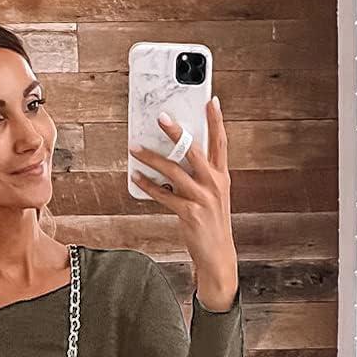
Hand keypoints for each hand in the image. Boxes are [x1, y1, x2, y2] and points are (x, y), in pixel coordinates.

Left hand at [128, 96, 238, 310]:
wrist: (218, 256)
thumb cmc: (213, 225)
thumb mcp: (214, 197)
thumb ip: (201, 177)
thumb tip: (177, 159)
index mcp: (222, 177)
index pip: (221, 142)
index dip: (216, 121)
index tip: (210, 100)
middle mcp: (214, 184)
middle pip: (194, 150)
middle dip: (176, 132)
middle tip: (161, 116)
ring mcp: (202, 198)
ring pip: (173, 171)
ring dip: (152, 158)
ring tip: (135, 149)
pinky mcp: (189, 213)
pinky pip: (164, 195)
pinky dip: (149, 186)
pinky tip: (137, 178)